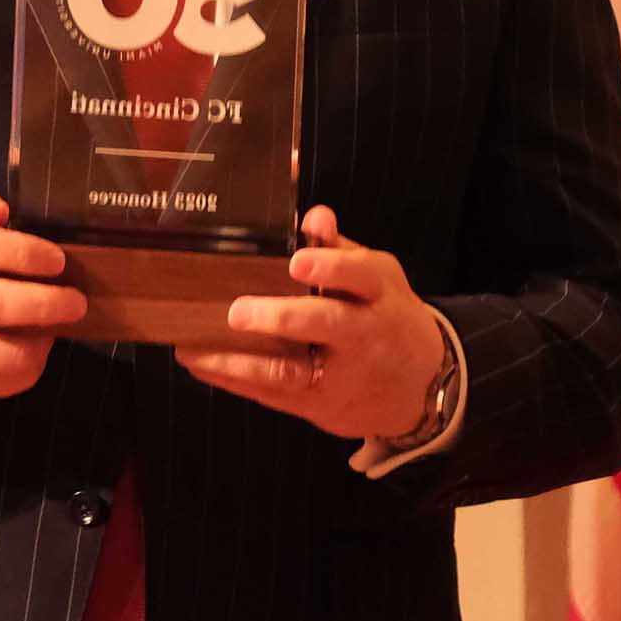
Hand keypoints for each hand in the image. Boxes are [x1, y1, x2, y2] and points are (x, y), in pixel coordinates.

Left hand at [175, 208, 444, 439]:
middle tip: (238, 311)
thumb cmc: (387, 316)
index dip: (330, 267)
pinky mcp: (321, 405)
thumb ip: (340, 249)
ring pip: (291, 372)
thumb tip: (314, 216)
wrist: (423, 385)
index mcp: (380, 294)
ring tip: (197, 350)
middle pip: (327, 324)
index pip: (360, 276)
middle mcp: (364, 335)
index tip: (297, 261)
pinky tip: (202, 364)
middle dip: (282, 318)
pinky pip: (273, 395)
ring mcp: (342, 375)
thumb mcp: (378, 278)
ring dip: (240, 363)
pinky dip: (235, 381)